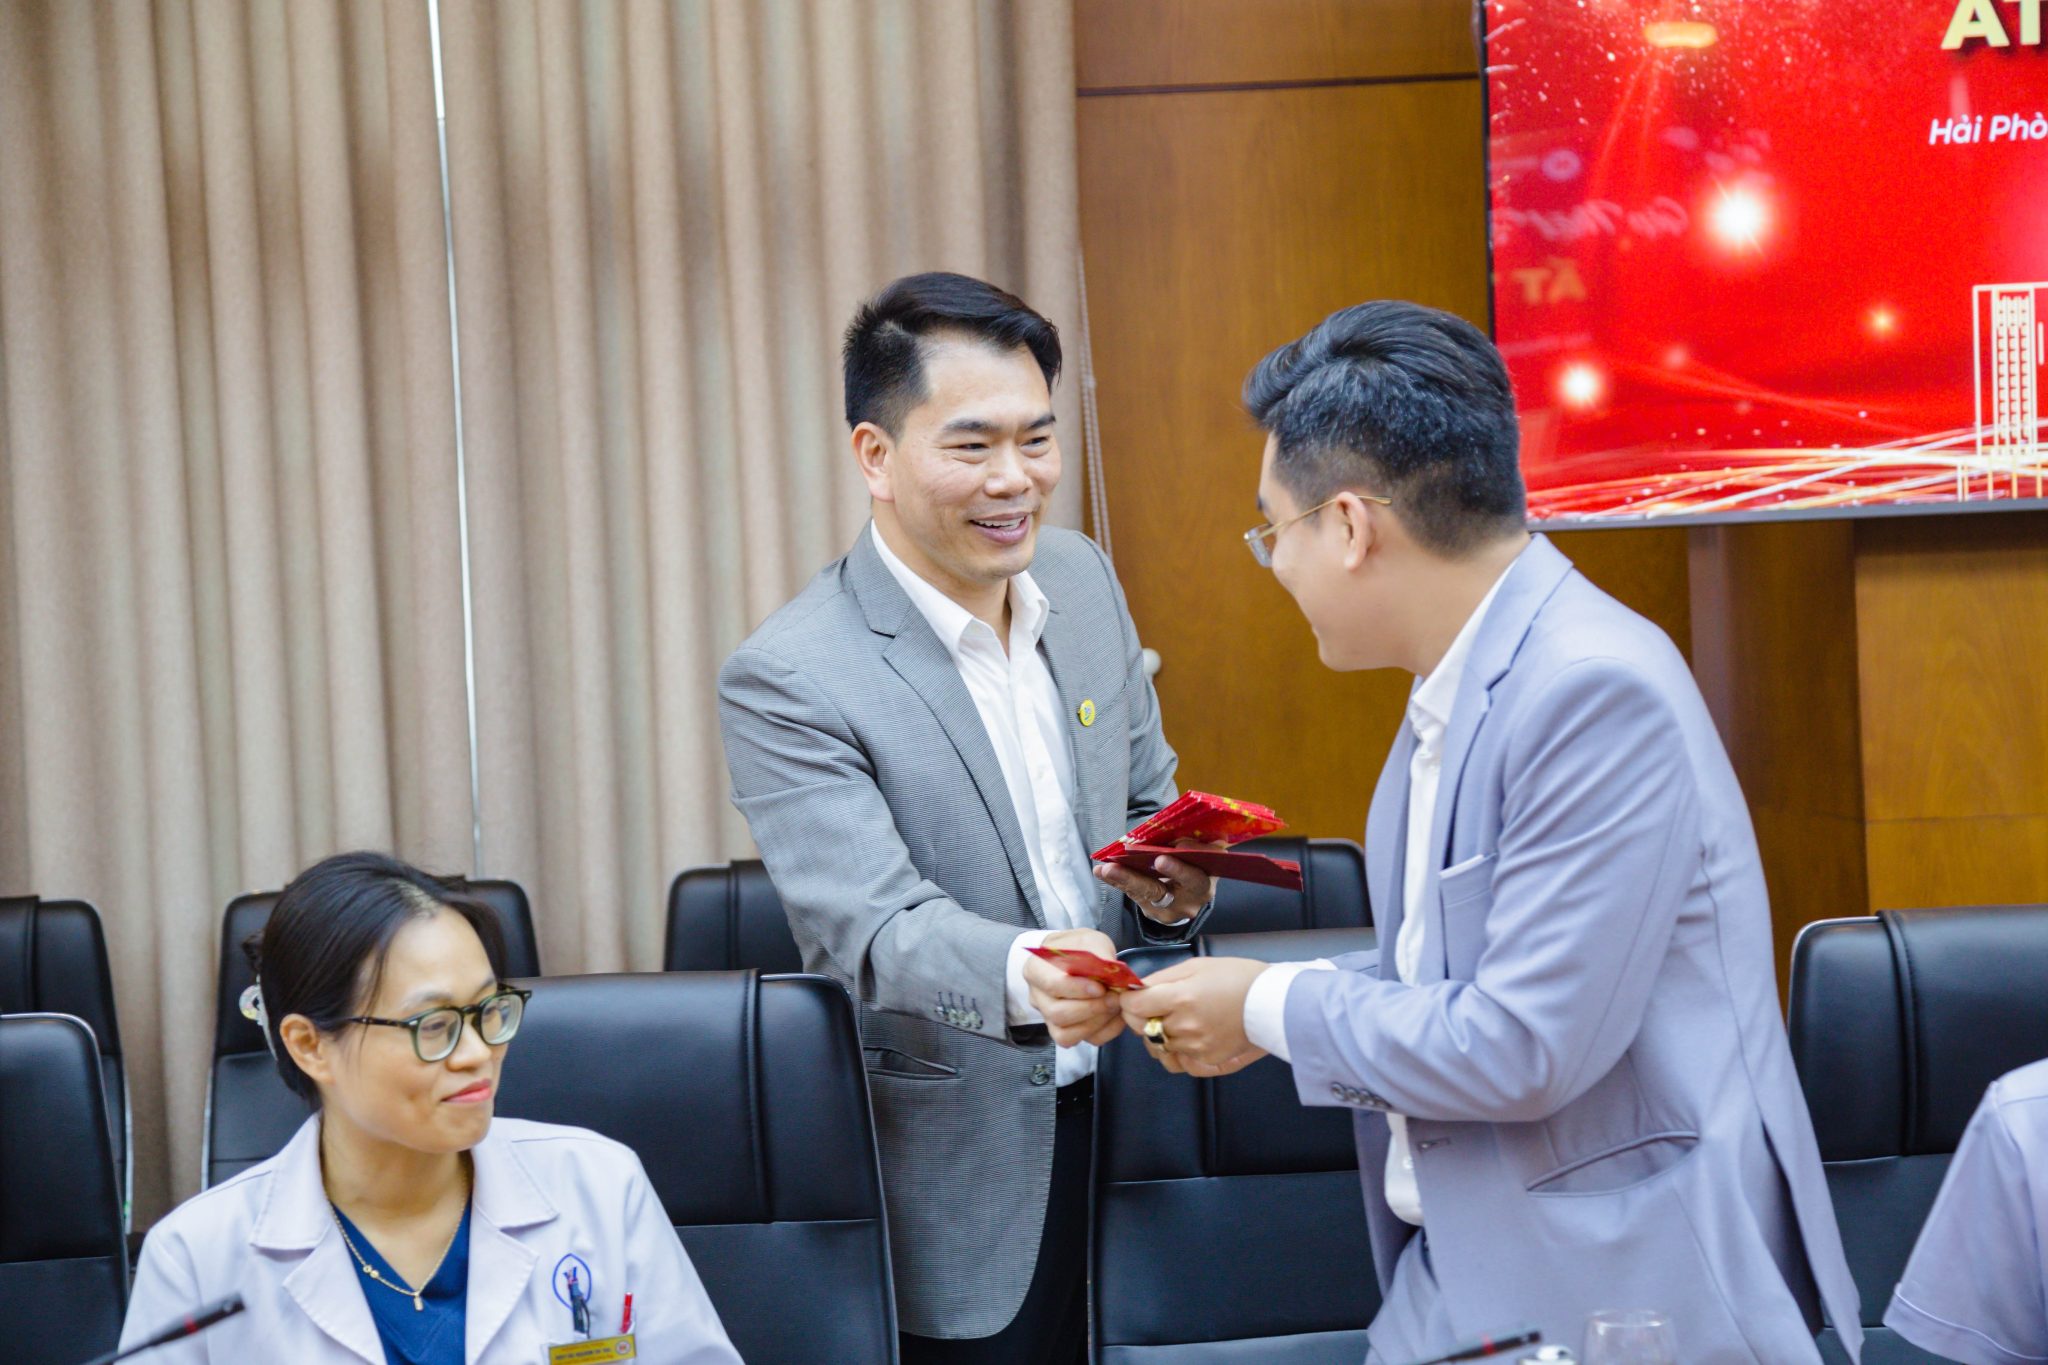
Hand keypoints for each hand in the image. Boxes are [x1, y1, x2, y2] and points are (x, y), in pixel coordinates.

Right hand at [1022, 928, 1127, 1047]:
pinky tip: (1114, 1017)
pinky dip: (1101, 1033)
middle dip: (1091, 1008)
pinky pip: (1079, 1042)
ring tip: (1115, 1005)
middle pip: (1058, 1013)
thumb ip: (1098, 952)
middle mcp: (1037, 996)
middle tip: (1114, 997)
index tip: (1100, 987)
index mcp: (1036, 969)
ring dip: (1097, 1021)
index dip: (1078, 989)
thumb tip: (1109, 969)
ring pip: (1066, 1034)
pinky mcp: (1062, 1032)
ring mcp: (1047, 1017)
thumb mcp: (1090, 940)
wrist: (1078, 961)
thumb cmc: (1079, 949)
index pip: (1052, 984)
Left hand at [1094, 837, 1220, 924]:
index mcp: (1203, 887)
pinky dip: (1117, 881)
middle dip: (1134, 878)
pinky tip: (1100, 871)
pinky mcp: (1151, 910)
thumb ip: (1194, 847)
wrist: (1194, 894)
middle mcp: (1185, 904)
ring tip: (1102, 868)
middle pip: (1158, 891)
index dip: (1179, 869)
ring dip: (1119, 879)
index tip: (1164, 856)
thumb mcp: (1203, 857)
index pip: (1193, 880)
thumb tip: (1178, 836)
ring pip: (1140, 893)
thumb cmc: (1198, 865)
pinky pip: (1132, 894)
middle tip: (1114, 868)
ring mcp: (1166, 910)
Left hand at [1119, 956, 1269, 1073]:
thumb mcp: (1198, 966)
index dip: (1128, 1000)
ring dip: (1158, 1034)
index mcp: (1181, 998)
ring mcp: (1195, 1047)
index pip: (1133, 1006)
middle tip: (1152, 1006)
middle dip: (1140, 1016)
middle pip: (1140, 1028)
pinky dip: (1175, 1051)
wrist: (1273, 1002)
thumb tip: (1138, 987)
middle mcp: (1185, 1026)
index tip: (1133, 996)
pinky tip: (1186, 1037)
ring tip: (1175, 1020)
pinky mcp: (1206, 1061)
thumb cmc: (1239, 978)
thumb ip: (1163, 978)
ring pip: (1156, 1047)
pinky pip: (1176, 1062)